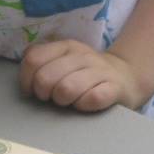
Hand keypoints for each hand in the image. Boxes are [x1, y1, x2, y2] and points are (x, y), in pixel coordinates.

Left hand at [19, 39, 143, 112]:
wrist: (127, 77)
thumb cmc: (87, 74)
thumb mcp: (64, 60)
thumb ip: (42, 61)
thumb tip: (25, 74)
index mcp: (66, 47)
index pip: (33, 60)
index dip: (27, 80)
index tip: (33, 91)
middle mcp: (82, 55)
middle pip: (45, 78)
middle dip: (44, 94)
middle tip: (52, 98)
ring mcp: (99, 70)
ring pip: (66, 89)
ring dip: (63, 101)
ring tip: (68, 102)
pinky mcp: (114, 88)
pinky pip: (91, 99)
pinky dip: (83, 105)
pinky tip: (84, 104)